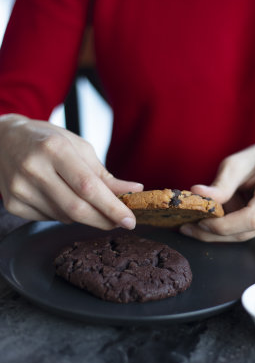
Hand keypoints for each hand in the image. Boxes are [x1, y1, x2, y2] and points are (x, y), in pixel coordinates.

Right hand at [0, 114, 141, 228]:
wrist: (3, 140)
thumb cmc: (47, 141)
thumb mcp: (78, 147)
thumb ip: (104, 174)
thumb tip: (134, 191)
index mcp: (54, 149)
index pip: (88, 186)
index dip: (112, 207)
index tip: (130, 220)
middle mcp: (34, 168)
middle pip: (76, 208)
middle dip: (104, 220)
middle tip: (120, 222)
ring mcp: (20, 188)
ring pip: (64, 217)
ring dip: (84, 215)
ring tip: (84, 199)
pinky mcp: (13, 204)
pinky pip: (49, 218)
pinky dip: (63, 214)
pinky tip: (59, 198)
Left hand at [181, 142, 254, 241]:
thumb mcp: (237, 163)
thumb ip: (220, 183)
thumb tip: (198, 195)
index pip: (252, 218)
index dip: (223, 225)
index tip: (199, 221)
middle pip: (247, 233)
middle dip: (215, 233)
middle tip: (189, 227)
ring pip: (248, 238)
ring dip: (224, 231)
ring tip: (215, 213)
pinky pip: (253, 238)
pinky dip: (236, 230)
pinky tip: (234, 215)